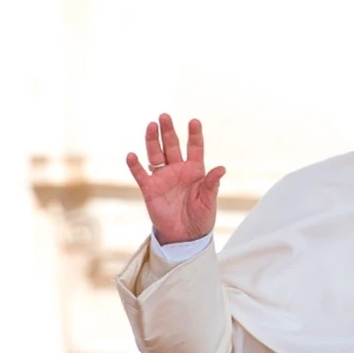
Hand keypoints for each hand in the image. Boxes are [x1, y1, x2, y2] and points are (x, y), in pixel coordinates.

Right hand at [126, 113, 225, 244]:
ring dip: (152, 140)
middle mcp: (178, 170)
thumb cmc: (201, 217)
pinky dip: (135, 165)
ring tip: (151, 126)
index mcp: (195, 170)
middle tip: (165, 116)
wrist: (185, 236)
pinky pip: (141, 174)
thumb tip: (221, 168)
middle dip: (168, 131)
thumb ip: (212, 184)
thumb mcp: (209, 200)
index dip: (194, 135)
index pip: (195, 148)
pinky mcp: (150, 189)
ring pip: (155, 154)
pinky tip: (132, 155)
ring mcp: (163, 178)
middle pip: (172, 146)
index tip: (194, 121)